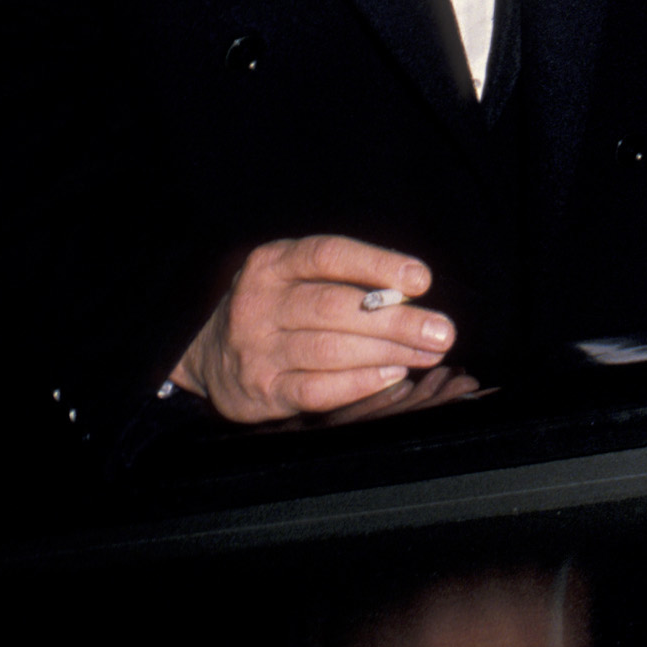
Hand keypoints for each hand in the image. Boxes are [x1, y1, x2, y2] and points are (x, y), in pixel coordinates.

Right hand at [170, 235, 472, 423]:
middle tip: (441, 330)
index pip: (329, 255)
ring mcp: (258, 349)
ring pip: (331, 349)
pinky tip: (391, 375)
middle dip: (398, 320)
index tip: (421, 279)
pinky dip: (360, 383)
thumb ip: (341, 278)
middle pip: (337, 307)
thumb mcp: (292, 276)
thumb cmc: (271, 307)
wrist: (205, 355)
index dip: (378, 264)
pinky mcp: (262, 391)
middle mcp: (261, 303)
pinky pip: (317, 389)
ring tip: (425, 353)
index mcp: (273, 263)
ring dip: (388, 352)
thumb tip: (409, 290)